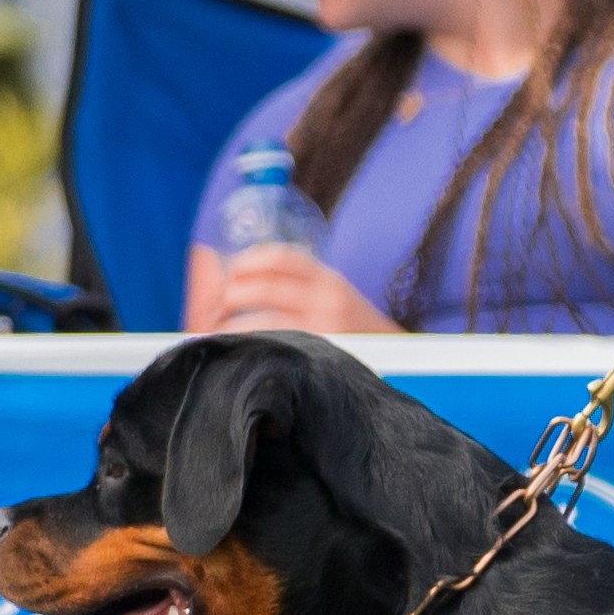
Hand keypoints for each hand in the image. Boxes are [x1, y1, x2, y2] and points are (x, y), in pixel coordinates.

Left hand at [213, 247, 396, 336]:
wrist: (399, 356)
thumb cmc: (356, 329)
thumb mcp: (336, 297)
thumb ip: (303, 289)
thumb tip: (246, 284)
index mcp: (328, 279)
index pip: (282, 257)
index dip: (249, 261)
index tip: (229, 272)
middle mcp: (327, 297)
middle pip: (266, 286)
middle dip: (231, 294)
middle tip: (214, 307)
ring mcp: (324, 326)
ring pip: (264, 320)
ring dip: (232, 326)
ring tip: (216, 332)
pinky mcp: (320, 352)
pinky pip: (275, 346)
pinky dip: (250, 346)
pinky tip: (238, 351)